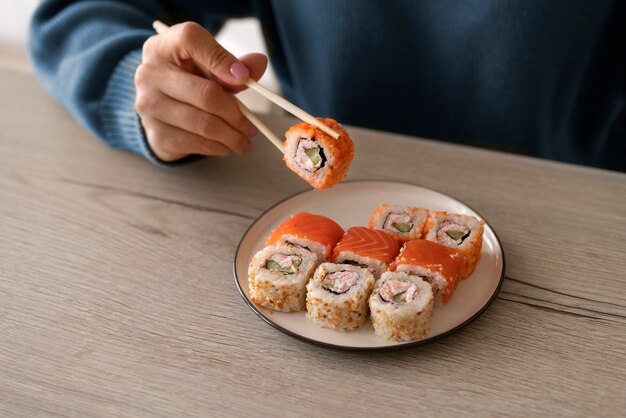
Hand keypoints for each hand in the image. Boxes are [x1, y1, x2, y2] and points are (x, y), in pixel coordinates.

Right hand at [135, 22, 266, 161]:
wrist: (157, 108)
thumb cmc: (187, 80)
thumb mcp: (207, 66)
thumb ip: (233, 64)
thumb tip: (259, 63)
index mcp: (164, 46)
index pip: (191, 39)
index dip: (221, 58)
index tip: (244, 78)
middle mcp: (150, 74)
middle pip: (206, 94)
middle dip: (236, 114)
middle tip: (252, 126)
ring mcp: (150, 106)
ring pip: (204, 124)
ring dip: (232, 136)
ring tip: (245, 140)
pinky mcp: (156, 134)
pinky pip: (197, 144)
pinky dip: (219, 148)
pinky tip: (228, 147)